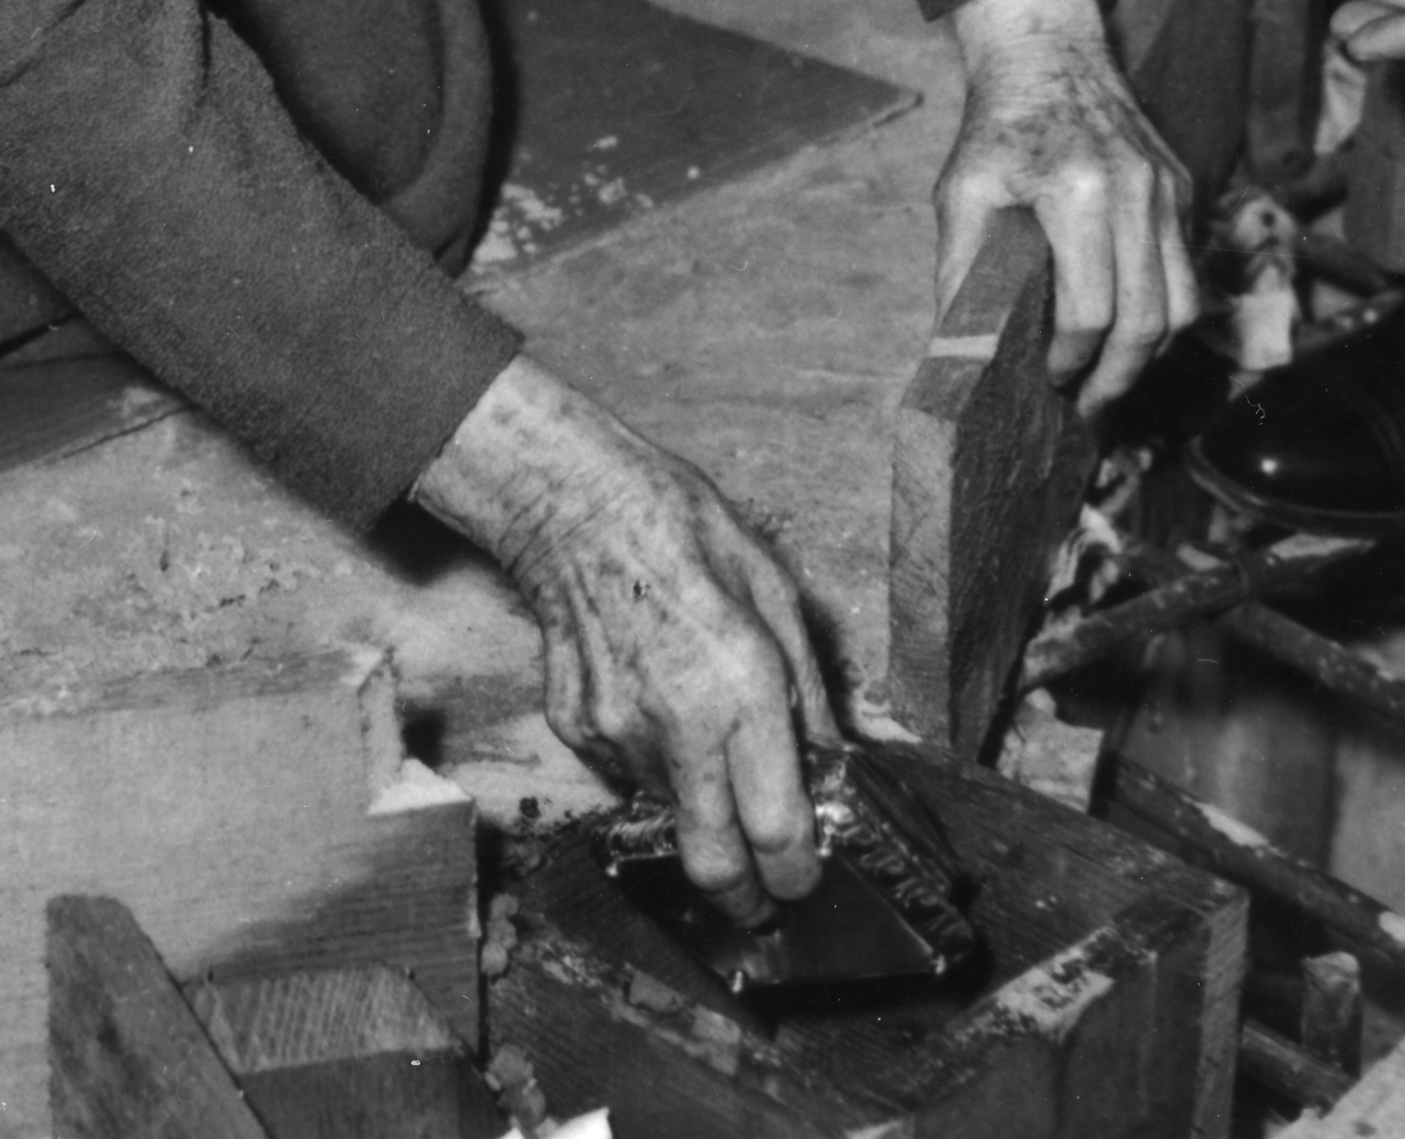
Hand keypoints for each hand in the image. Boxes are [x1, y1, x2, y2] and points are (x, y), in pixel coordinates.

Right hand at [413, 358, 833, 921]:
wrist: (576, 504)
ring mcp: (616, 735)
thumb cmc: (686, 529)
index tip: (808, 879)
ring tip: (709, 751)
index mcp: (740, 687)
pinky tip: (657, 705)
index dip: (799, 873)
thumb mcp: (774, 591)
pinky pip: (625, 774)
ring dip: (700, 813)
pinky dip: (654, 765)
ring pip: (669, 817)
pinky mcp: (574, 729)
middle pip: (713, 864)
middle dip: (747, 900)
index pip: (777, 828)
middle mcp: (676, 726)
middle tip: (766, 899)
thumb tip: (831, 763)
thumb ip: (805, 690)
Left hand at [938, 0, 1198, 407]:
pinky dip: (1164, 311)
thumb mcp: (962, 193)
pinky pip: (1189, 271)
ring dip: (1150, 354)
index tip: (1046, 377)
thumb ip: (961, 270)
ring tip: (1110, 378)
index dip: (1069, 359)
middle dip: (1117, 378)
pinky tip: (1127, 328)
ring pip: (1183, 304)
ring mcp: (1168, 191)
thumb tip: (958, 348)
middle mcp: (1136, 192)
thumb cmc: (998, 130)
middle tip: (1085, 405)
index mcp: (1079, 192)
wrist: (1049, 55)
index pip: (1092, 311)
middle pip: (1148, 320)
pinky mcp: (1183, 191)